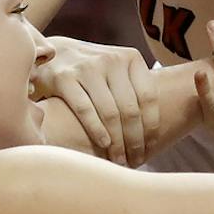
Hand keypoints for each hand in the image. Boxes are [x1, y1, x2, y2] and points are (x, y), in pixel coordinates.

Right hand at [32, 35, 159, 166]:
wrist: (53, 53)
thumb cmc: (93, 71)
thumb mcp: (118, 71)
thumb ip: (135, 90)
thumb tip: (160, 131)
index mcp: (131, 59)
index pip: (149, 98)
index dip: (151, 127)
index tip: (151, 148)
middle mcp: (111, 61)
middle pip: (130, 109)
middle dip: (135, 140)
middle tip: (135, 160)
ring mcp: (87, 68)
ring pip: (110, 113)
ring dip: (117, 142)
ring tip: (119, 160)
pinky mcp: (64, 78)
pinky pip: (86, 110)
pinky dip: (97, 131)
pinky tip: (104, 145)